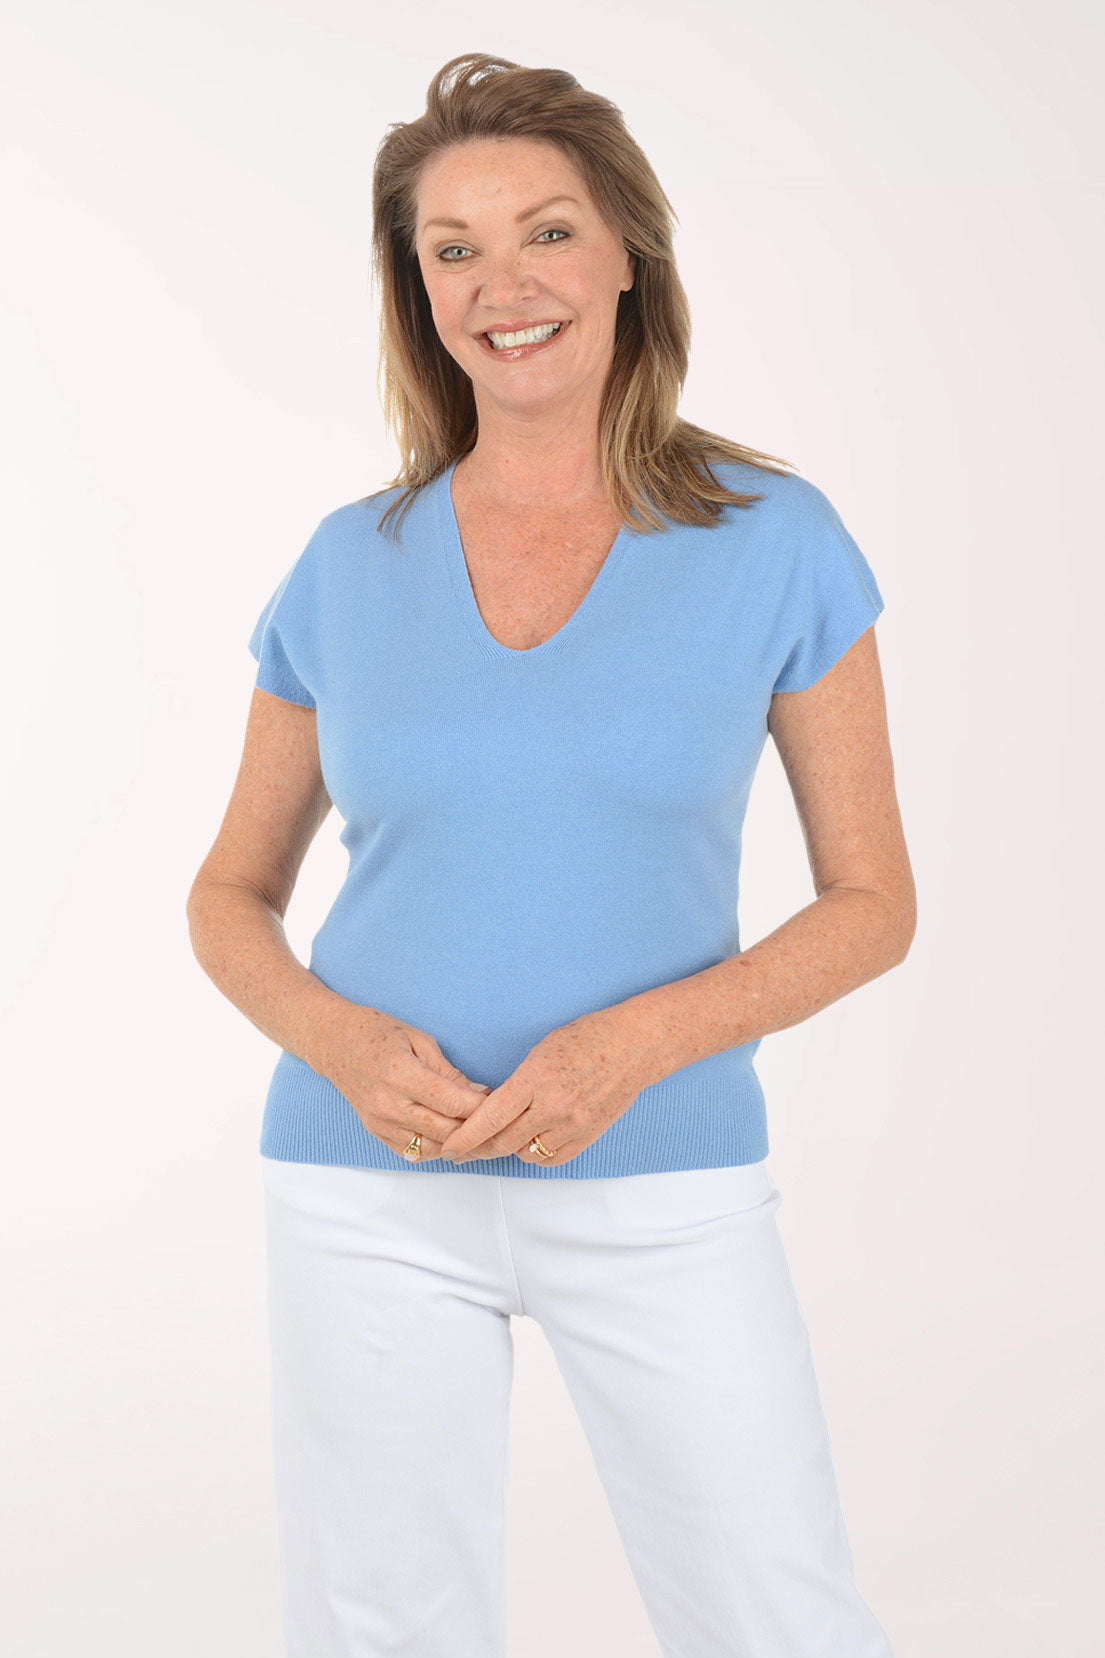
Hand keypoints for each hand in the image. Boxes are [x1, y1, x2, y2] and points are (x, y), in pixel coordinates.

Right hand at [314, 1002, 490, 1160]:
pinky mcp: (375, 1131)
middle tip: (493, 1119)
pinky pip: (411, 1152)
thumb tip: (477, 1093)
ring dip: (456, 1143)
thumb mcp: (418, 1039)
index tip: (496, 1100)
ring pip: (430, 1148)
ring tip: (474, 1130)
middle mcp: (388, 1103)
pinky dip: (434, 1148)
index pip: (451, 1102)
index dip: (480, 1106)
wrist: (333, 1042)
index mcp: (400, 1074)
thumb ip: (447, 1071)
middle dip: (474, 1127)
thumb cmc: (376, 1032)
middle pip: (445, 1131)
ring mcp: (379, 1121)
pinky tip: (447, 1135)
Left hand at [437, 1011, 652, 1166]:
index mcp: (535, 1078)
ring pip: (526, 1154)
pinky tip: (532, 1140)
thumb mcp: (541, 1052)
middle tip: (464, 1149)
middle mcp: (553, 1106)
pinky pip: (552, 1157)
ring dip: (510, 1148)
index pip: (490, 1117)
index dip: (464, 1137)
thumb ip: (517, 1085)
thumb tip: (493, 1111)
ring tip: (505, 1136)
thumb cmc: (587, 1038)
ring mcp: (573, 1124)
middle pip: (503, 1142)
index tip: (448, 1148)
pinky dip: (537, 1153)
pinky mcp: (589, 1135)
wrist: (634, 1045)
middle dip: (479, 1148)